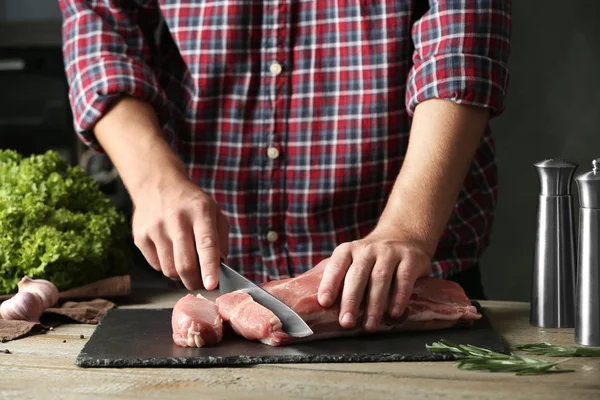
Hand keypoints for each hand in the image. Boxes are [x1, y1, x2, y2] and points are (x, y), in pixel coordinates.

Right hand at [131, 174, 228, 290]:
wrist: (158, 184)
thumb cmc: (192, 204)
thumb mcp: (214, 213)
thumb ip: (221, 240)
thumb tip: (220, 268)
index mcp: (200, 212)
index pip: (206, 244)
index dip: (209, 267)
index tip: (211, 284)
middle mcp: (176, 219)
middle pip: (184, 264)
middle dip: (194, 281)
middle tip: (200, 284)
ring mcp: (155, 228)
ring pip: (169, 270)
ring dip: (180, 276)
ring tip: (185, 264)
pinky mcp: (140, 236)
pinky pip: (156, 265)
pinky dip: (166, 266)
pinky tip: (170, 252)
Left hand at [317, 225, 431, 332]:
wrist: (404, 236)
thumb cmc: (372, 258)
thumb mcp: (354, 259)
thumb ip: (341, 278)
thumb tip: (323, 309)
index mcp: (349, 250)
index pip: (336, 266)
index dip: (329, 283)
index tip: (324, 302)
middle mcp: (368, 249)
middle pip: (358, 275)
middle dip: (351, 300)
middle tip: (346, 323)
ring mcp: (390, 253)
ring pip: (380, 279)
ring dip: (374, 305)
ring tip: (369, 326)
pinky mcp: (411, 259)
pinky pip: (404, 279)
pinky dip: (399, 297)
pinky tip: (394, 314)